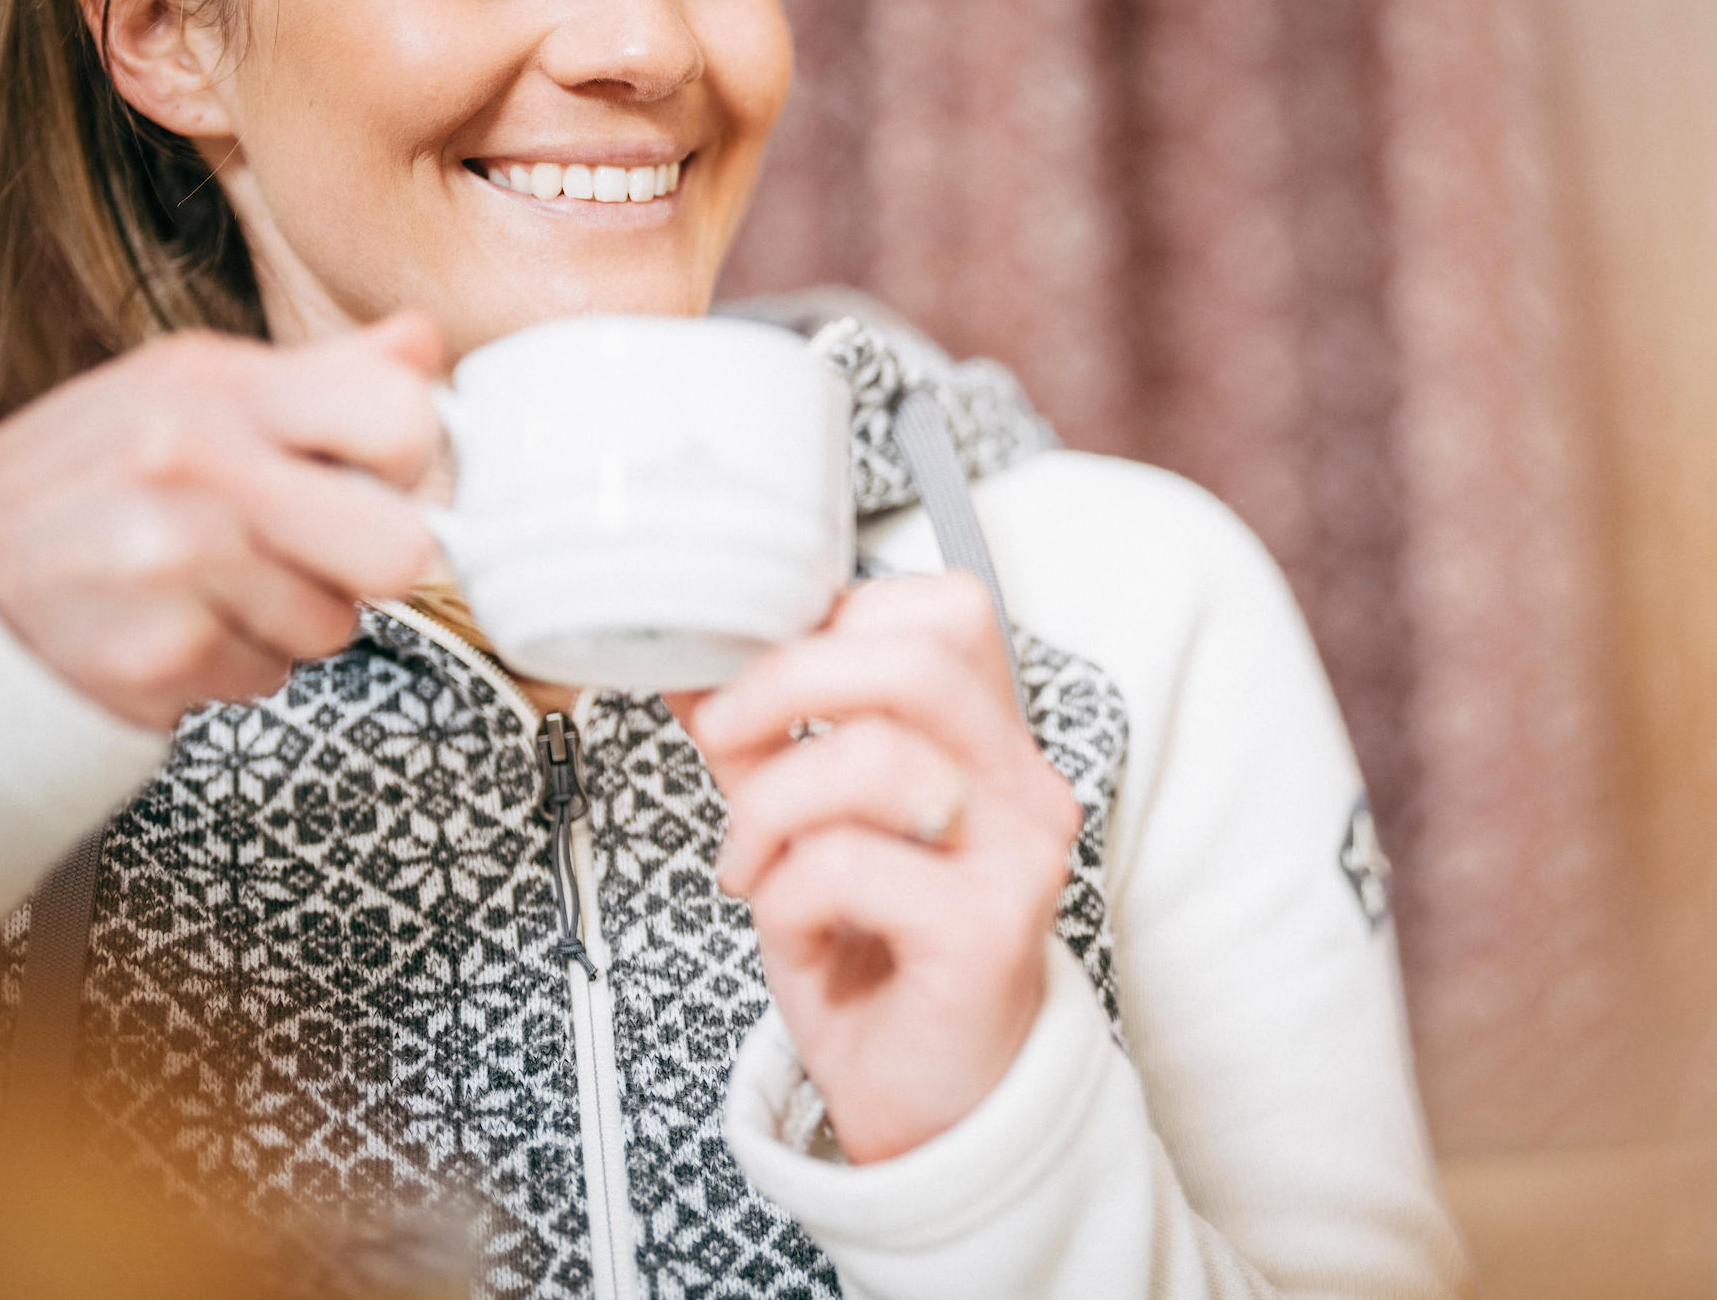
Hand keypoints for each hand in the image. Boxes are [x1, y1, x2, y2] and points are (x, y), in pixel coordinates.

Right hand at [0, 316, 447, 727]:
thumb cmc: (97, 477)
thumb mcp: (192, 389)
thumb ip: (322, 373)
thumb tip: (425, 342)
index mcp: (216, 385)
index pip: (402, 417)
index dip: (404, 459)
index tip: (367, 472)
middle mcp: (192, 464)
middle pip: (399, 551)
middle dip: (367, 560)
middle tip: (308, 546)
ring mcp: (169, 564)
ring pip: (335, 625)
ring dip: (290, 617)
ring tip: (213, 583)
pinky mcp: (153, 657)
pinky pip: (271, 677)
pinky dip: (235, 662)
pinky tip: (176, 623)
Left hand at [688, 573, 1080, 1163]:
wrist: (932, 1106)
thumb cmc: (877, 965)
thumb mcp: (806, 832)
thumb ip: (764, 746)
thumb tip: (692, 663)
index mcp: (991, 741)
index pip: (947, 610)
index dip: (838, 618)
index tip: (762, 677)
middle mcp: (1024, 783)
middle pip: (917, 657)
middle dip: (787, 681)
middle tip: (723, 734)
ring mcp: (1017, 852)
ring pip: (877, 757)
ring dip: (771, 805)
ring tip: (750, 862)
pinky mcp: (989, 926)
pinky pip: (846, 865)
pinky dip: (784, 894)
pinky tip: (789, 928)